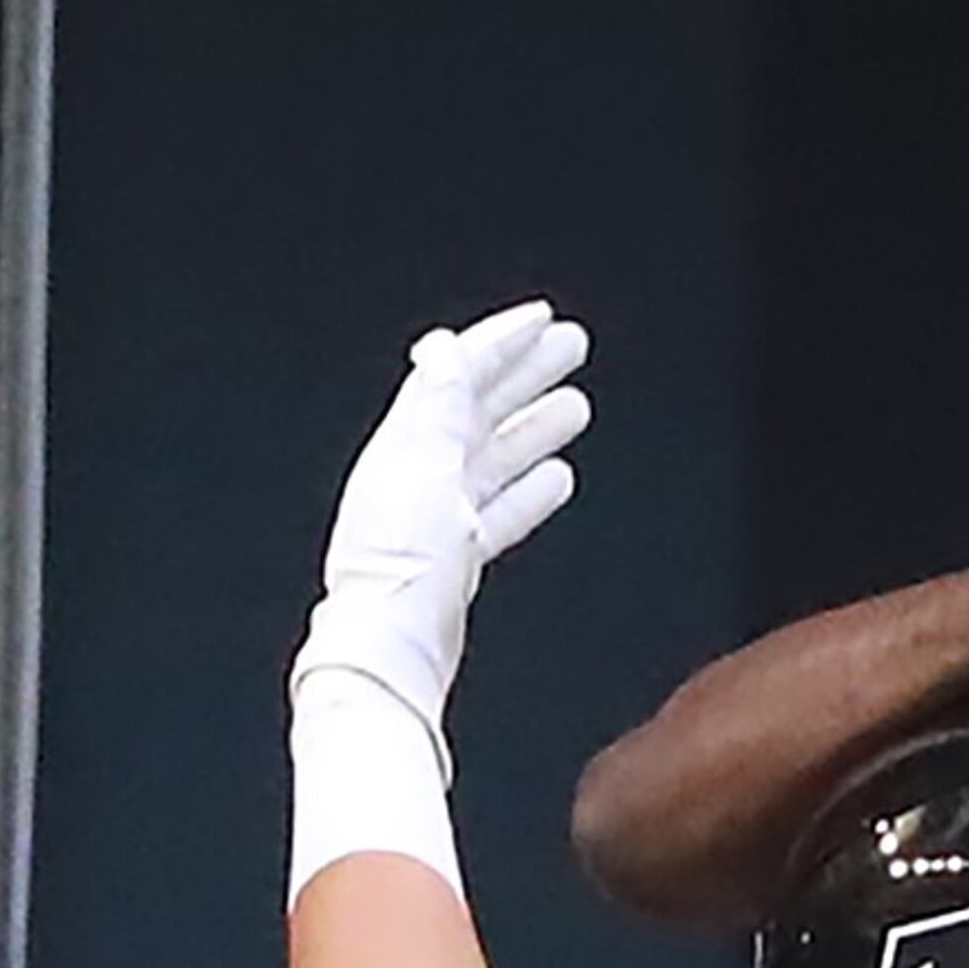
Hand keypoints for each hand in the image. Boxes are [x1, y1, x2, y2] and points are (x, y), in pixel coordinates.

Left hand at [298, 300, 591, 748]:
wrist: (391, 648)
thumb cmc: (400, 569)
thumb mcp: (422, 468)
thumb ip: (439, 405)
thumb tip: (446, 350)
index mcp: (408, 442)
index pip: (459, 374)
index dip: (502, 342)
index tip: (543, 319)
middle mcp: (420, 473)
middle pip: (480, 409)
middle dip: (526, 375)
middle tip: (571, 347)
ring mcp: (438, 516)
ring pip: (495, 456)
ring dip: (535, 426)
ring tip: (576, 405)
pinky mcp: (456, 558)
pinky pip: (499, 508)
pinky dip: (528, 489)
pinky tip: (558, 476)